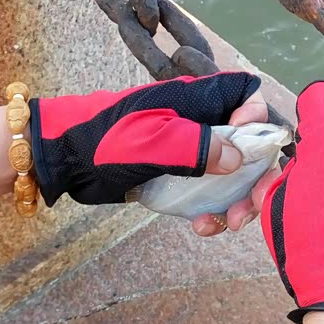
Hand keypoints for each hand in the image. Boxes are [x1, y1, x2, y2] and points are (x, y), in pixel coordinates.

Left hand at [30, 72, 261, 205]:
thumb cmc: (104, 140)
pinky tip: (201, 226)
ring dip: (238, 201)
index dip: (258, 122)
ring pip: (232, 176)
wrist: (66, 160)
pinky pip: (208, 195)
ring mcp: (190, 153)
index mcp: (197, 101)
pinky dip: (211, 211)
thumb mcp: (151, 142)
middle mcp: (200, 124)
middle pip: (248, 146)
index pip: (248, 98)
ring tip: (228, 224)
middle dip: (256, 177)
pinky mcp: (178, 178)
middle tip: (252, 208)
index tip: (248, 150)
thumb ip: (196, 147)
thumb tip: (238, 158)